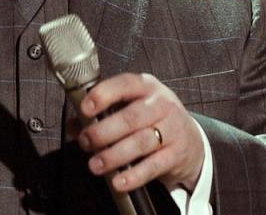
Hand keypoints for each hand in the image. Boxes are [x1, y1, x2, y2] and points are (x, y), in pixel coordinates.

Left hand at [77, 73, 203, 192]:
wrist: (190, 138)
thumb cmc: (152, 118)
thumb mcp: (130, 106)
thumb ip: (101, 112)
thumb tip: (74, 125)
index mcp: (145, 86)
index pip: (124, 85)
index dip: (103, 95)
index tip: (85, 109)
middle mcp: (161, 104)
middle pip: (131, 118)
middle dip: (103, 132)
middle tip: (85, 141)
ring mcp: (172, 129)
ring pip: (140, 142)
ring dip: (113, 156)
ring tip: (95, 164)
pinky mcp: (176, 154)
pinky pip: (152, 166)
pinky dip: (133, 176)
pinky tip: (118, 181)